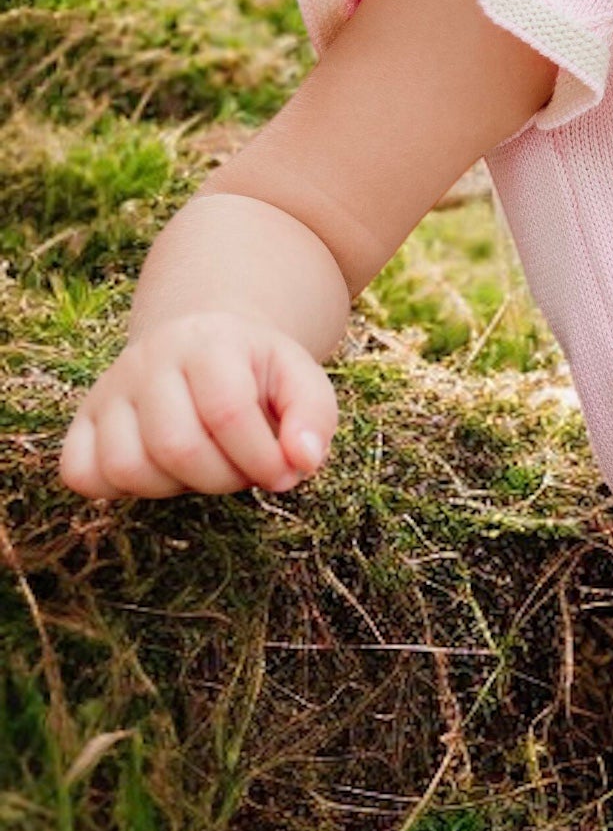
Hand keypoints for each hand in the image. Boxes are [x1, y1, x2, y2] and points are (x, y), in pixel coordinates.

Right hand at [59, 310, 338, 499]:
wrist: (204, 343)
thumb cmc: (258, 373)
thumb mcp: (301, 380)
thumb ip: (315, 418)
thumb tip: (304, 462)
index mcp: (210, 342)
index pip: (228, 412)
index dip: (261, 459)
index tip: (284, 474)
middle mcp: (149, 359)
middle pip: (176, 446)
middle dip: (222, 479)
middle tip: (244, 472)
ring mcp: (110, 388)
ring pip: (126, 466)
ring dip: (174, 488)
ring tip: (204, 467)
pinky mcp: (83, 418)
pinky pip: (80, 473)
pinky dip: (119, 489)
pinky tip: (160, 471)